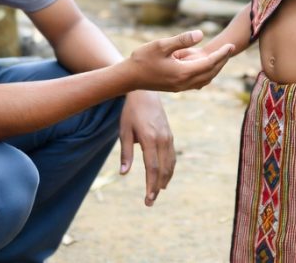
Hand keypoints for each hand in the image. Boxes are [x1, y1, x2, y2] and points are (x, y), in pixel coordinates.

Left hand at [118, 90, 174, 206]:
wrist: (145, 94)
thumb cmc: (131, 113)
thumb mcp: (124, 131)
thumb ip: (126, 153)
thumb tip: (123, 173)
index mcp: (149, 139)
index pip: (152, 168)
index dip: (150, 186)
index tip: (148, 199)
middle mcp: (162, 140)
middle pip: (162, 170)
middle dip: (157, 188)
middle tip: (150, 202)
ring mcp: (168, 138)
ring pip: (170, 165)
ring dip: (164, 180)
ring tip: (156, 193)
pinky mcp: (170, 136)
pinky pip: (172, 157)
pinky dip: (169, 169)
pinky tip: (164, 177)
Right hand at [127, 30, 232, 91]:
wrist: (130, 77)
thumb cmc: (143, 58)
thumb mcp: (161, 45)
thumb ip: (182, 40)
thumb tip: (201, 34)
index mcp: (183, 72)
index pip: (209, 63)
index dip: (221, 54)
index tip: (231, 46)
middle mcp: (185, 82)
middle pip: (210, 72)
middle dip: (222, 61)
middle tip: (230, 49)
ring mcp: (181, 87)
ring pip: (205, 79)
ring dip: (215, 69)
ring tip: (221, 58)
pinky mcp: (176, 88)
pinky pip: (198, 82)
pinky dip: (206, 74)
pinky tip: (205, 68)